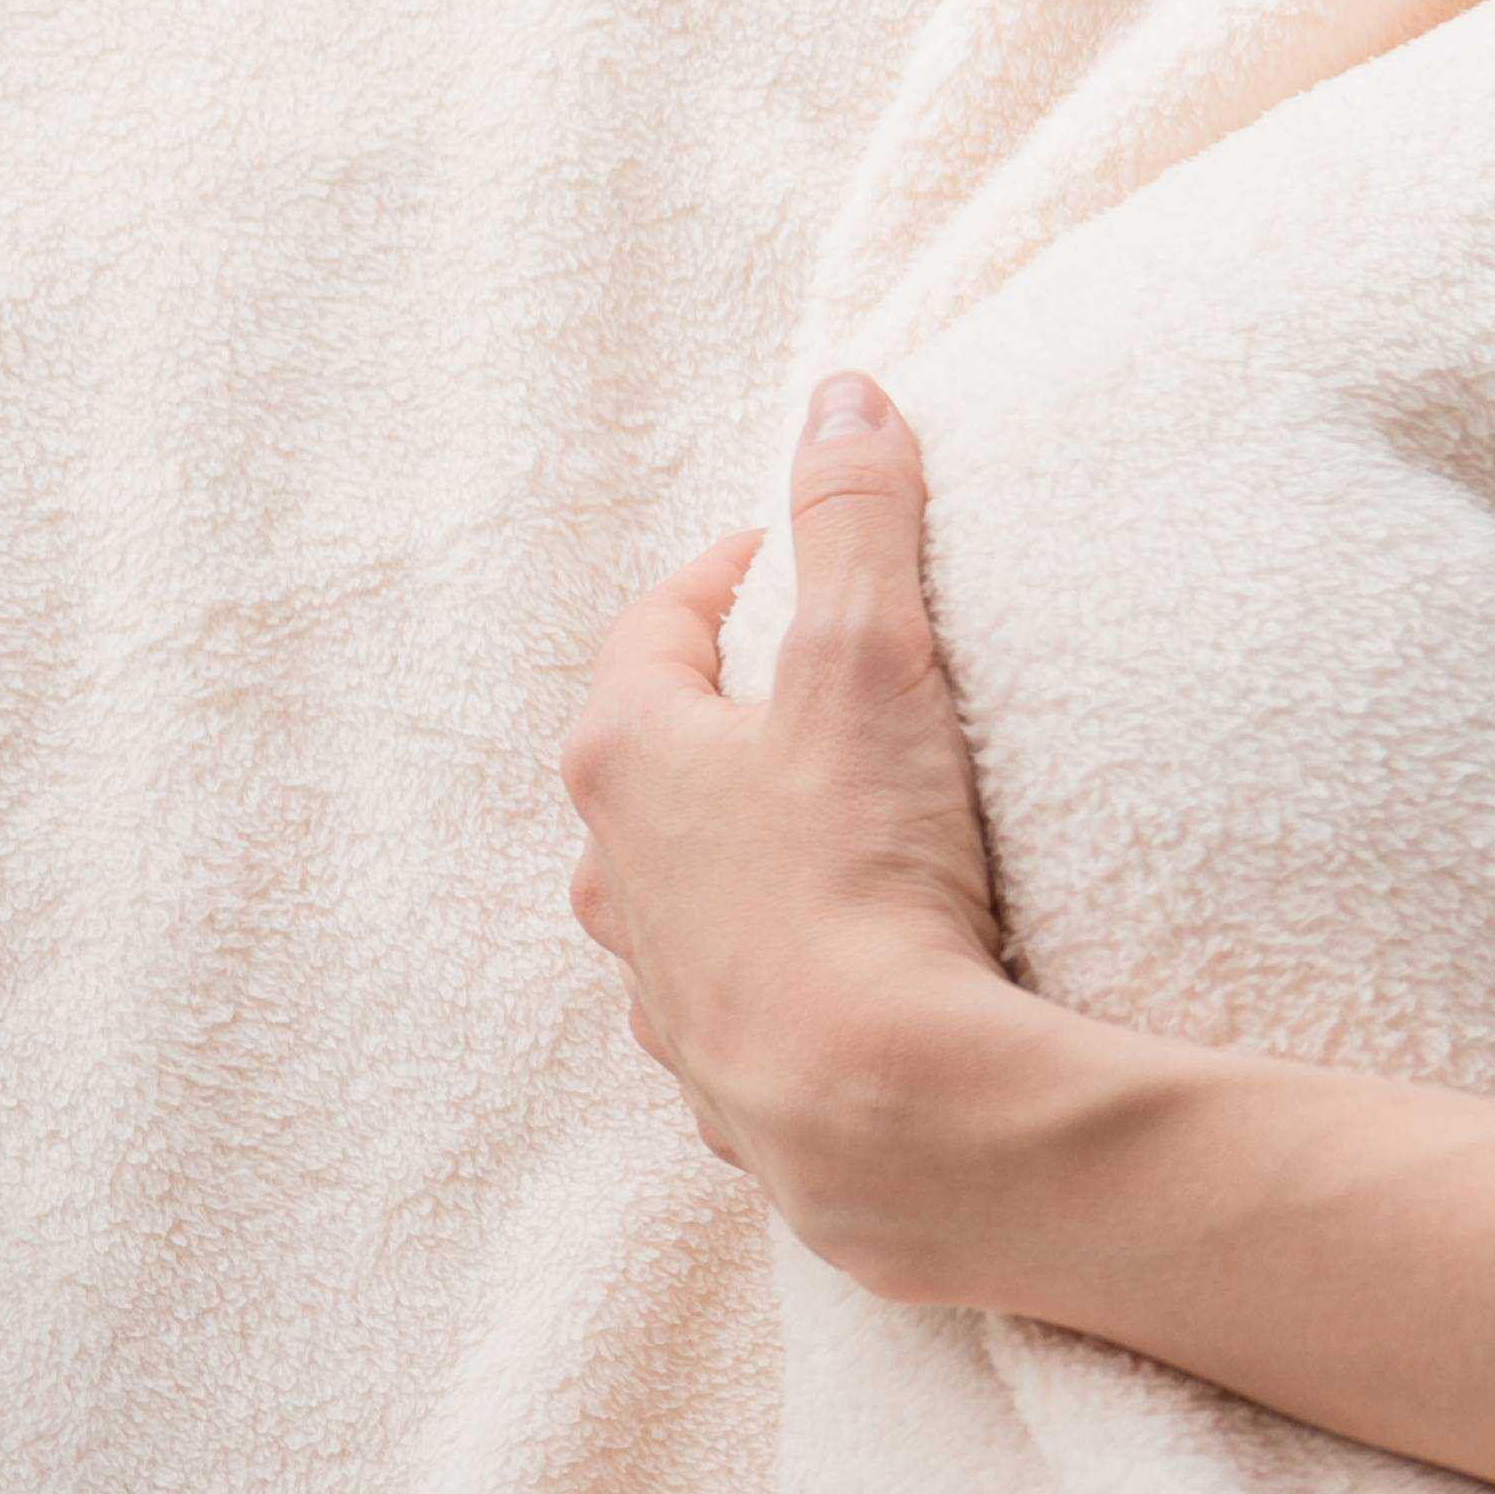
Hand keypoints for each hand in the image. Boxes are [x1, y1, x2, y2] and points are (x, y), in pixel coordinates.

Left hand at [559, 371, 1049, 1302]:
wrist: (879, 1101)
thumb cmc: (860, 868)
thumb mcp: (870, 660)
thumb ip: (858, 521)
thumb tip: (843, 392)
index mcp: (628, 760)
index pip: (657, 631)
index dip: (729, 576)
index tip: (794, 555)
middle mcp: (615, 873)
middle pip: (657, 762)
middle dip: (730, 716)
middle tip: (821, 682)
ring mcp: (660, 984)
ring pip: (684, 886)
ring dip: (746, 848)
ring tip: (845, 826)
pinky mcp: (721, 1077)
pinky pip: (737, 990)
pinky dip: (782, 958)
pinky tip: (857, 961)